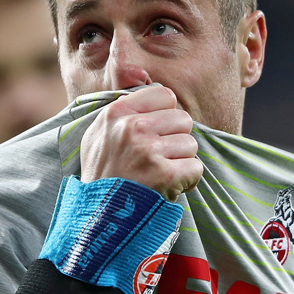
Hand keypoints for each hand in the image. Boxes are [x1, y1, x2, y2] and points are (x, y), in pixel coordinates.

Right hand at [80, 86, 201, 201]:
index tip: (155, 134)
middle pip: (183, 119)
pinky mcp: (164, 174)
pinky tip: (167, 188)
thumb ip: (122, 107)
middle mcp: (132, 128)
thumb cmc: (103, 175)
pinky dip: (187, 181)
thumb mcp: (99, 134)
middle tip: (157, 160)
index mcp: (116, 113)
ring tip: (158, 175)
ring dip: (180, 162)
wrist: (98, 218)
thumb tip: (142, 74)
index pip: (165, 95)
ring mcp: (148, 151)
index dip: (166, 115)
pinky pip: (196, 168)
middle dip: (176, 141)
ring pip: (191, 144)